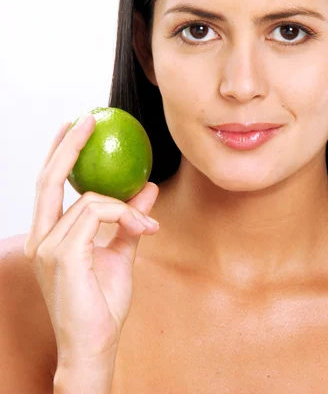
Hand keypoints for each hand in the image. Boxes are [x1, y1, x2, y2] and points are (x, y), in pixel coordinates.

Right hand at [24, 114, 159, 365]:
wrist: (95, 344)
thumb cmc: (102, 304)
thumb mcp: (121, 252)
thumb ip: (129, 220)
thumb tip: (148, 188)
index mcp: (50, 236)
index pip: (49, 185)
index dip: (59, 153)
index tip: (75, 127)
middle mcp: (41, 238)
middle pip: (49, 179)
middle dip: (68, 146)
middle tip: (89, 120)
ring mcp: (48, 246)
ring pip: (88, 199)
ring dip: (125, 204)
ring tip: (147, 222)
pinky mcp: (62, 254)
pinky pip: (96, 214)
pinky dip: (123, 214)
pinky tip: (143, 227)